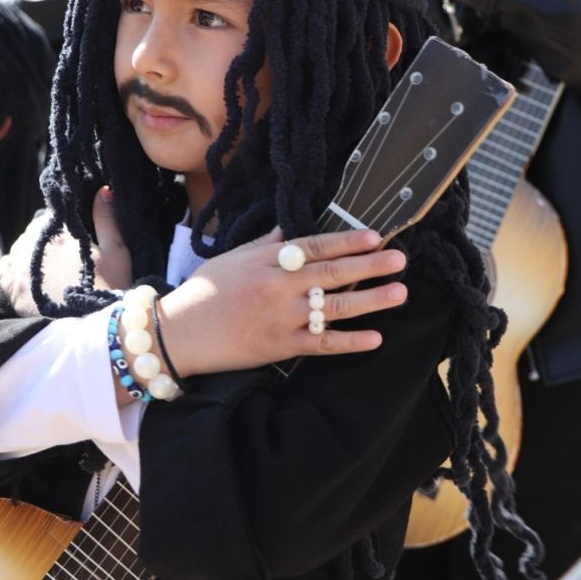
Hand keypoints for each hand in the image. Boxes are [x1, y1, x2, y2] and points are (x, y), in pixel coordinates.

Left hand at [0, 187, 131, 314]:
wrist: (94, 331)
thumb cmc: (110, 288)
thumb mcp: (117, 251)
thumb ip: (107, 218)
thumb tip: (103, 189)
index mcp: (59, 230)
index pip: (51, 217)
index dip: (61, 228)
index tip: (71, 241)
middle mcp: (34, 243)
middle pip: (33, 232)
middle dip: (45, 241)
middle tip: (62, 261)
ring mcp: (20, 266)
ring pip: (18, 249)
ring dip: (29, 255)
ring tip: (47, 273)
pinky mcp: (11, 288)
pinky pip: (3, 268)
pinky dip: (13, 270)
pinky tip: (28, 279)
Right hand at [159, 229, 407, 376]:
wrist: (179, 334)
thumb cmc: (203, 293)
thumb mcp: (231, 259)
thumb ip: (264, 245)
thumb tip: (290, 231)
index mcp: (267, 263)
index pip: (315, 247)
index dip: (347, 241)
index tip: (375, 236)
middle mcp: (278, 288)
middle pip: (332, 273)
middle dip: (370, 265)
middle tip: (400, 259)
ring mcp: (282, 319)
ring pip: (334, 307)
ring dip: (371, 300)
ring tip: (399, 292)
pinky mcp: (280, 348)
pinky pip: (322, 344)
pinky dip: (349, 342)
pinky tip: (375, 338)